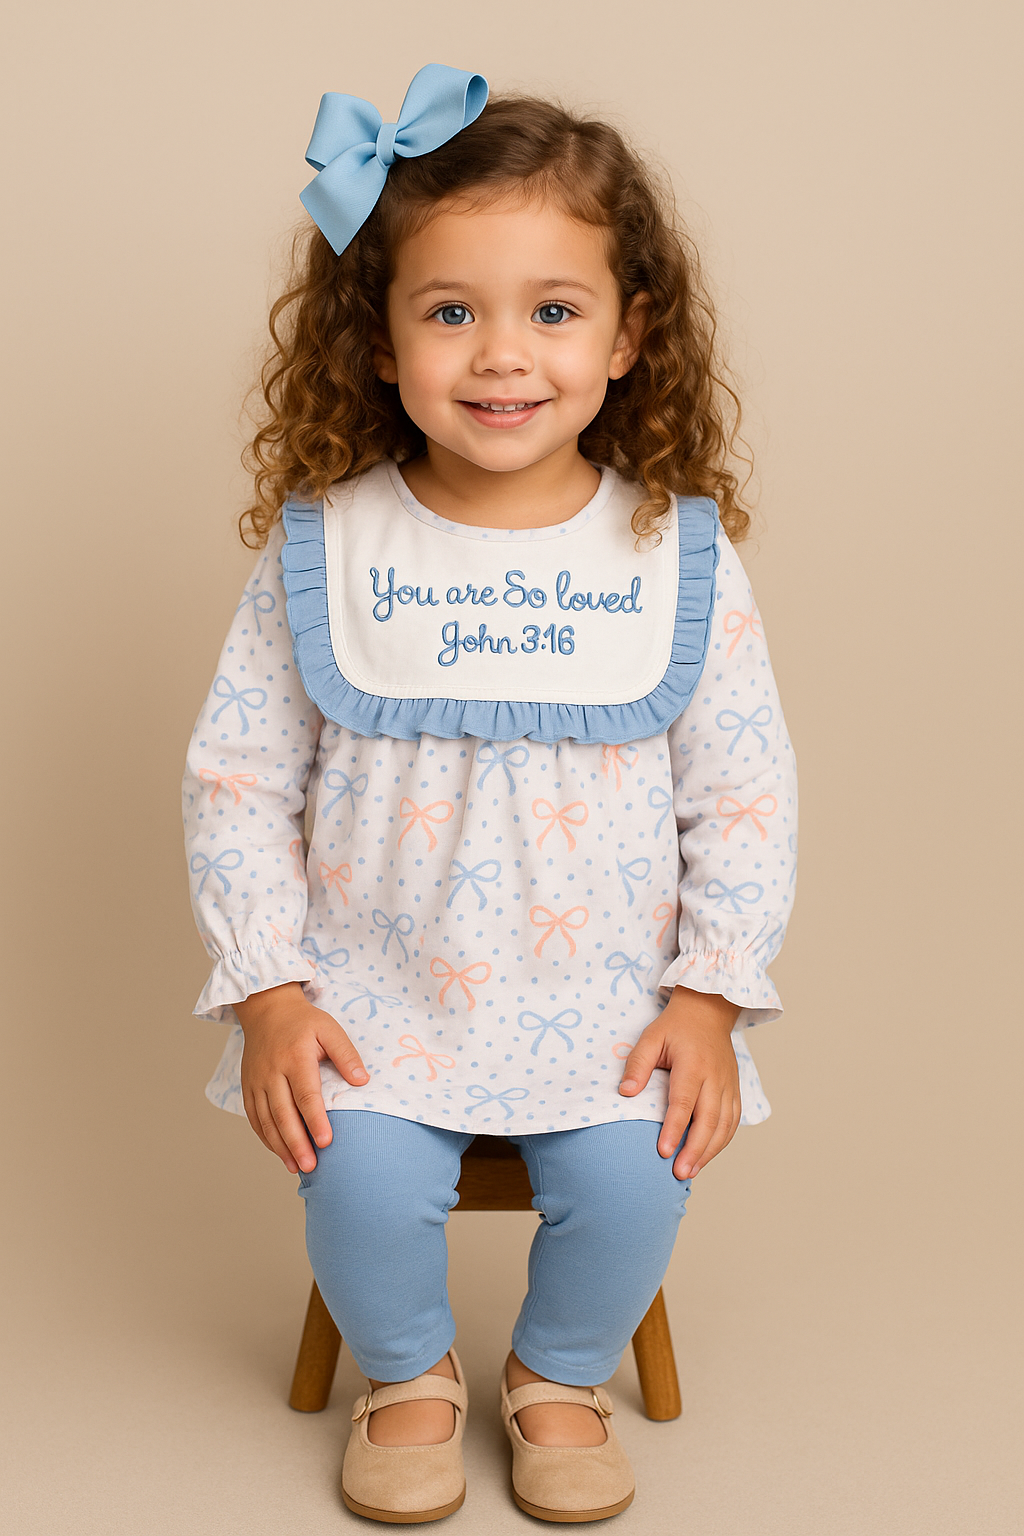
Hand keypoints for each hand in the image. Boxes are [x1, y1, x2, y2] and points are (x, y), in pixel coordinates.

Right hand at [233, 982, 369, 1174]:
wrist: (266, 1010)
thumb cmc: (303, 1022)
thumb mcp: (329, 1029)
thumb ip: (346, 1054)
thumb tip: (362, 1080)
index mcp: (294, 1057)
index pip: (305, 1094)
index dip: (315, 1120)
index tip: (326, 1142)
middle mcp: (272, 1072)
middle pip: (283, 1113)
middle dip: (296, 1143)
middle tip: (311, 1166)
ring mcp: (256, 1081)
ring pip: (266, 1120)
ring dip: (280, 1146)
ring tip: (296, 1167)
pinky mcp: (248, 1087)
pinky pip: (254, 1117)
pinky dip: (266, 1138)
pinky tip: (279, 1152)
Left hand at [617, 986, 741, 1179]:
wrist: (709, 1011)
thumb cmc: (675, 1027)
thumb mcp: (651, 1038)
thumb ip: (638, 1064)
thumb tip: (625, 1093)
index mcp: (693, 1064)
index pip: (684, 1102)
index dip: (674, 1129)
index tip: (663, 1152)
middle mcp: (715, 1077)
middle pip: (709, 1119)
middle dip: (695, 1149)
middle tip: (679, 1173)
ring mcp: (728, 1084)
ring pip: (725, 1125)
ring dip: (709, 1151)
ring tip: (691, 1172)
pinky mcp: (735, 1090)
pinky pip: (733, 1121)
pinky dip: (722, 1142)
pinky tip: (706, 1156)